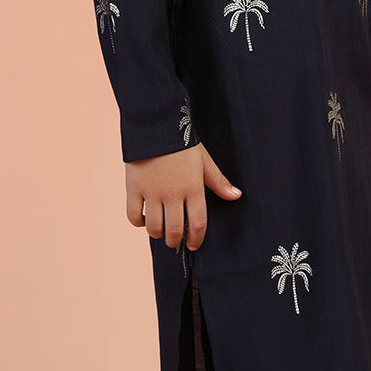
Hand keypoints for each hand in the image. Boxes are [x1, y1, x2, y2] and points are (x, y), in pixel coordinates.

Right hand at [126, 142, 240, 250]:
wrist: (155, 126)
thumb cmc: (182, 144)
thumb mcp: (204, 161)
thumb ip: (218, 182)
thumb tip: (236, 196)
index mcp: (193, 188)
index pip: (198, 224)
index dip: (197, 239)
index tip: (194, 245)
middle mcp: (173, 194)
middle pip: (175, 230)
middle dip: (176, 240)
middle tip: (175, 240)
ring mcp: (152, 192)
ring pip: (154, 227)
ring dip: (158, 234)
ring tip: (160, 231)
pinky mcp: (134, 188)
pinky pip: (133, 216)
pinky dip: (138, 222)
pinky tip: (144, 219)